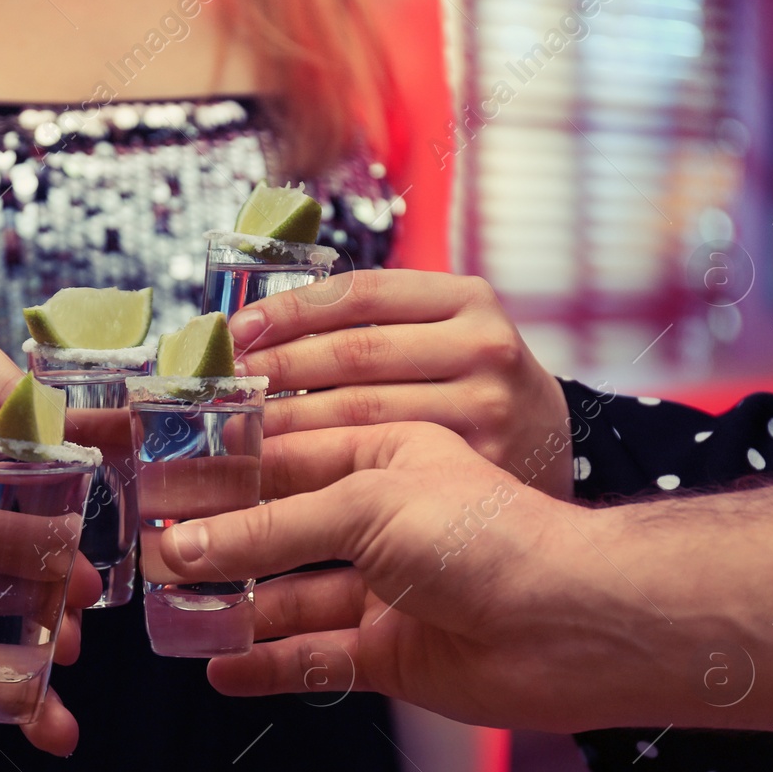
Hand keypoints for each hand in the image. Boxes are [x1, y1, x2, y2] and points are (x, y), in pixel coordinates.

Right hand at [155, 422, 639, 731]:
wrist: (569, 623)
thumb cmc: (481, 534)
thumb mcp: (364, 505)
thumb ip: (268, 528)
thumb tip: (182, 546)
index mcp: (382, 455)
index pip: (282, 452)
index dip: (220, 466)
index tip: (157, 475)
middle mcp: (381, 519)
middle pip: (279, 527)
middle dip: (216, 537)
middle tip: (148, 547)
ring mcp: (385, 589)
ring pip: (289, 596)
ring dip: (233, 603)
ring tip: (169, 610)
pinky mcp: (390, 653)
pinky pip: (314, 659)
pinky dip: (268, 664)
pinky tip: (219, 666)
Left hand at [231, 271, 574, 500]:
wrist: (554, 449)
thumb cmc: (470, 386)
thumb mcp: (444, 334)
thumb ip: (373, 324)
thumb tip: (253, 329)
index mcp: (467, 298)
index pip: (358, 294)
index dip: (287, 311)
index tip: (235, 333)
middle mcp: (484, 346)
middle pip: (352, 356)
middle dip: (274, 373)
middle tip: (218, 391)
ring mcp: (487, 408)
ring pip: (360, 415)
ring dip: (286, 427)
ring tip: (232, 435)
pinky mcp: (481, 467)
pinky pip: (380, 467)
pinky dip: (321, 472)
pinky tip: (280, 477)